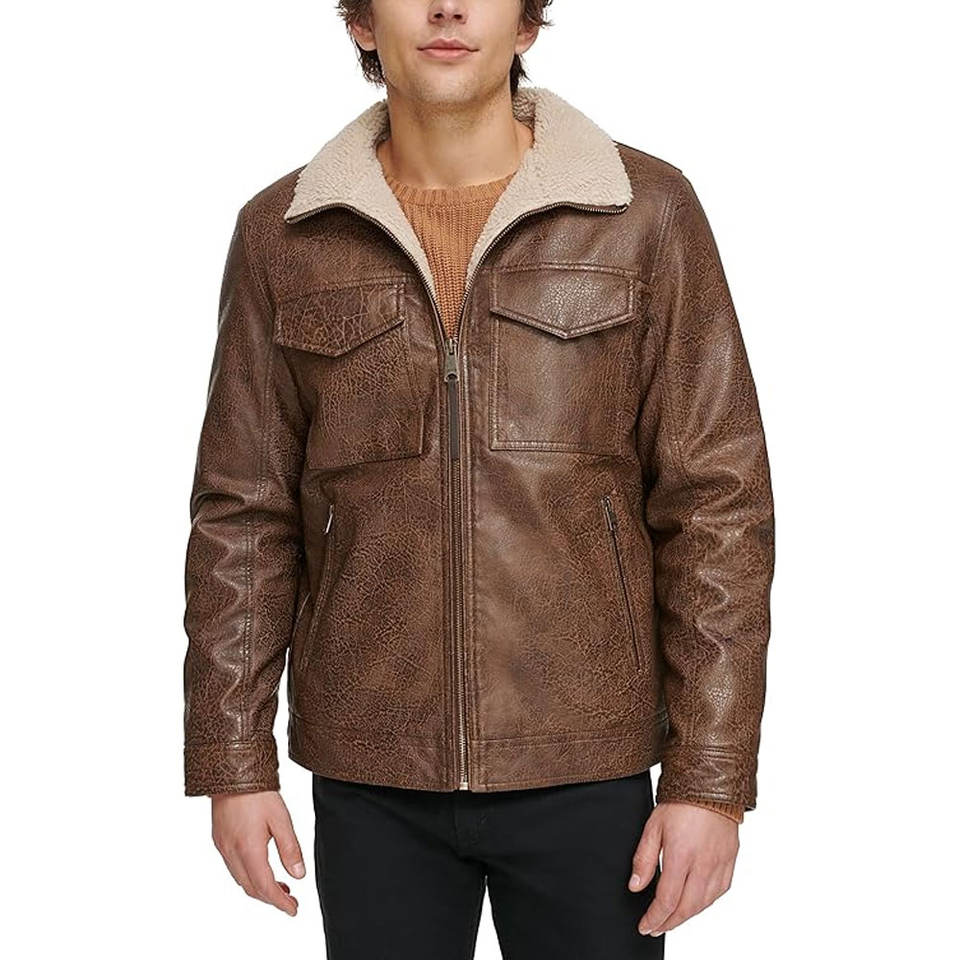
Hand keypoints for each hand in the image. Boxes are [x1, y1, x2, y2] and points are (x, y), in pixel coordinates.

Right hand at [211, 789, 304, 915]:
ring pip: (240, 879)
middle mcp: (231, 852)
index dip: (280, 903)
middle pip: (251, 888)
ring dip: (259, 888)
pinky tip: (261, 867)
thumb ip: (290, 849)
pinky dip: (248, 875)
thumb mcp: (281, 818)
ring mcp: (222, 846)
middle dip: (271, 899)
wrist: (231, 771)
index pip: (265, 887)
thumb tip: (299, 875)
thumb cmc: (258, 791)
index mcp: (248, 849)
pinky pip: (233, 867)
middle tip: (290, 900)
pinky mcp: (219, 838)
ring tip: (280, 886)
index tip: (293, 910)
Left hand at [627, 800, 738, 935]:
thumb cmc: (681, 802)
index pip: (667, 900)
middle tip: (656, 927)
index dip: (655, 917)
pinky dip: (705, 903)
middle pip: (687, 908)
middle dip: (669, 923)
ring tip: (671, 919)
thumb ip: (644, 858)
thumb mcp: (653, 826)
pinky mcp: (730, 861)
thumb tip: (635, 885)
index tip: (645, 925)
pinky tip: (695, 903)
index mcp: (682, 855)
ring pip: (704, 904)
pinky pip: (719, 892)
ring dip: (686, 916)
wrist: (711, 786)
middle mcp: (703, 864)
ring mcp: (720, 864)